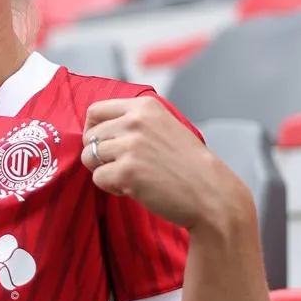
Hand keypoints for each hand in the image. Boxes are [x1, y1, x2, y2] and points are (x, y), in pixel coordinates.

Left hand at [80, 95, 249, 231]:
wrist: (212, 193)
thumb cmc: (187, 164)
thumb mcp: (164, 126)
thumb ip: (133, 121)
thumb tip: (93, 128)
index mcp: (144, 107)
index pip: (95, 111)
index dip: (93, 130)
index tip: (103, 143)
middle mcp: (135, 122)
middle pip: (89, 137)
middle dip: (100, 154)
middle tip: (125, 166)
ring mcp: (129, 146)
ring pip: (89, 157)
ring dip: (105, 170)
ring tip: (131, 176)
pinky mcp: (126, 172)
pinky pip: (98, 178)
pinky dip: (112, 187)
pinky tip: (135, 188)